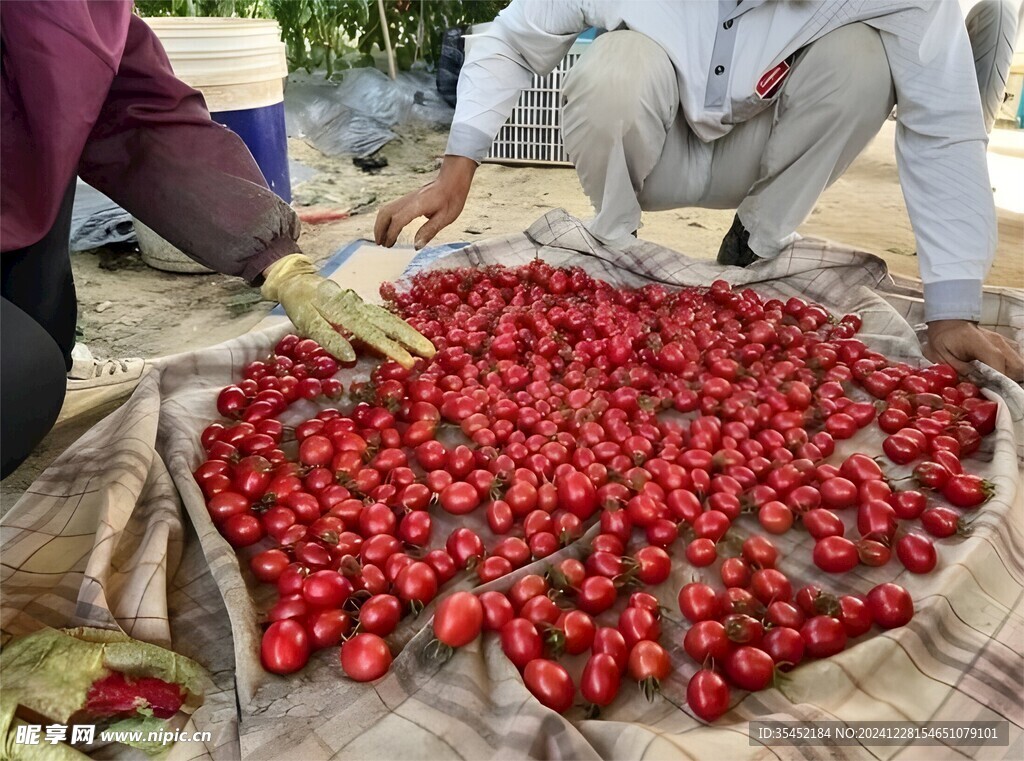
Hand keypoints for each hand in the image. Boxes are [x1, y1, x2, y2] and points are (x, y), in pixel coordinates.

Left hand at [261, 255, 434, 368]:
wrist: (298, 279)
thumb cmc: (301, 304)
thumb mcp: (306, 322)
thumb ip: (327, 338)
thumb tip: (350, 356)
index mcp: (346, 313)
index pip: (373, 334)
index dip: (392, 349)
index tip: (409, 363)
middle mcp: (360, 307)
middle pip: (390, 324)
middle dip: (412, 339)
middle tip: (431, 354)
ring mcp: (364, 305)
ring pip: (391, 319)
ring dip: (411, 333)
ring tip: (428, 348)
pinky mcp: (365, 306)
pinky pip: (386, 316)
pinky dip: (402, 326)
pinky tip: (412, 335)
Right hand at [374, 155, 475, 248]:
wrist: (451, 181)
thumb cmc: (451, 199)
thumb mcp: (445, 218)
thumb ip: (429, 231)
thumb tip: (416, 246)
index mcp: (418, 205)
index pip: (398, 220)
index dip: (391, 233)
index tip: (389, 244)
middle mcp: (408, 201)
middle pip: (385, 213)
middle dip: (379, 230)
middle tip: (380, 244)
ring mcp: (406, 199)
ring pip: (385, 210)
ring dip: (380, 225)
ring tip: (382, 239)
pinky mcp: (408, 200)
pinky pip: (391, 209)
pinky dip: (386, 220)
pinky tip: (391, 230)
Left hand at [924, 320, 1022, 381]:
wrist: (948, 324)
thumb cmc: (943, 339)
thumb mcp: (942, 357)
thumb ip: (960, 370)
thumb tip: (976, 384)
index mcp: (979, 343)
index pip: (997, 361)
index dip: (997, 380)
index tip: (991, 393)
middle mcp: (998, 342)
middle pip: (1016, 366)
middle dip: (1007, 381)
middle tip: (993, 390)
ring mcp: (1004, 342)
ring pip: (1019, 365)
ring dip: (1011, 376)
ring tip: (995, 384)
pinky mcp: (1007, 345)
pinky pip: (1016, 361)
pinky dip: (1010, 370)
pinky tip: (997, 376)